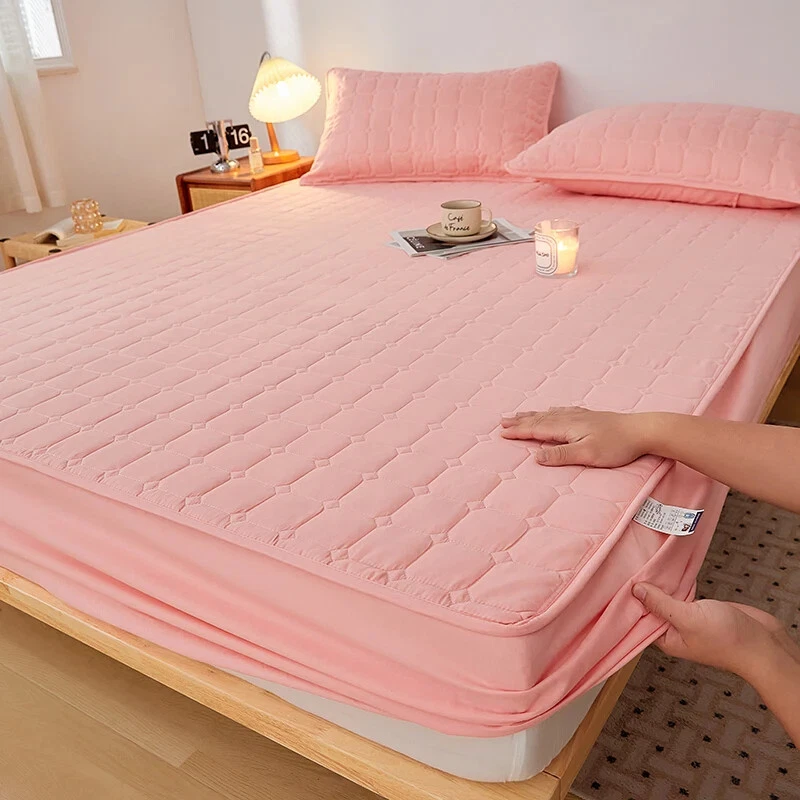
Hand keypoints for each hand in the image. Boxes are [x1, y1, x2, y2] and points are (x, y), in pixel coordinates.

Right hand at [500, 406, 653, 466]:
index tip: (501, 433)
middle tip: (502, 422)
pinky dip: (551, 410)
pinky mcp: (590, 416)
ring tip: (519, 415)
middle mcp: (570, 418)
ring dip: (532, 415)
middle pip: (539, 419)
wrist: (642, 430)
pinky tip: (552, 409)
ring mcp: (580, 415)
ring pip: (549, 413)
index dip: (518, 432)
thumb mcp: (587, 455)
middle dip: (519, 421)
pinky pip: (563, 410)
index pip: (536, 429)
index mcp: (566, 427)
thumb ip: (560, 455)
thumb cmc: (616, 446)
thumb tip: (535, 457)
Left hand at [633, 582, 796, 679]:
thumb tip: (636, 590)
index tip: (618, 582)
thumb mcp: (688, 619)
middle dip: (645, 590)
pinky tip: (670, 571)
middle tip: (630, 567)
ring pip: (668, 599)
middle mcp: (676, 630)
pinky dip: (678, 583)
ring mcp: (690, 619)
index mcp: (667, 639)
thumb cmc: (729, 640)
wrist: (764, 643)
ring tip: (646, 565)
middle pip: (653, 607)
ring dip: (661, 585)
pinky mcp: (703, 609)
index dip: (630, 601)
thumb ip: (661, 604)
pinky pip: (684, 593)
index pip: (640, 618)